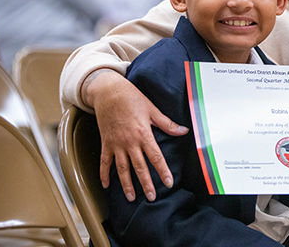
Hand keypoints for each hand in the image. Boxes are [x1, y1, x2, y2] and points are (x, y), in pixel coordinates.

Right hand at [83, 69, 188, 201]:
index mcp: (143, 134)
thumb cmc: (131, 98)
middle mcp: (130, 142)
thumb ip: (167, 123)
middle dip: (146, 184)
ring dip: (126, 184)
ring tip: (131, 197)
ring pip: (122, 168)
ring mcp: (116, 143)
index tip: (168, 183)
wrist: (108, 92)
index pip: (156, 157)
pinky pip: (104, 162)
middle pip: (139, 167)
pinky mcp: (106, 143)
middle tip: (151, 197)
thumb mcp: (152, 109)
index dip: (163, 171)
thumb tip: (184, 130)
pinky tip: (106, 185)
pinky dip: (104, 174)